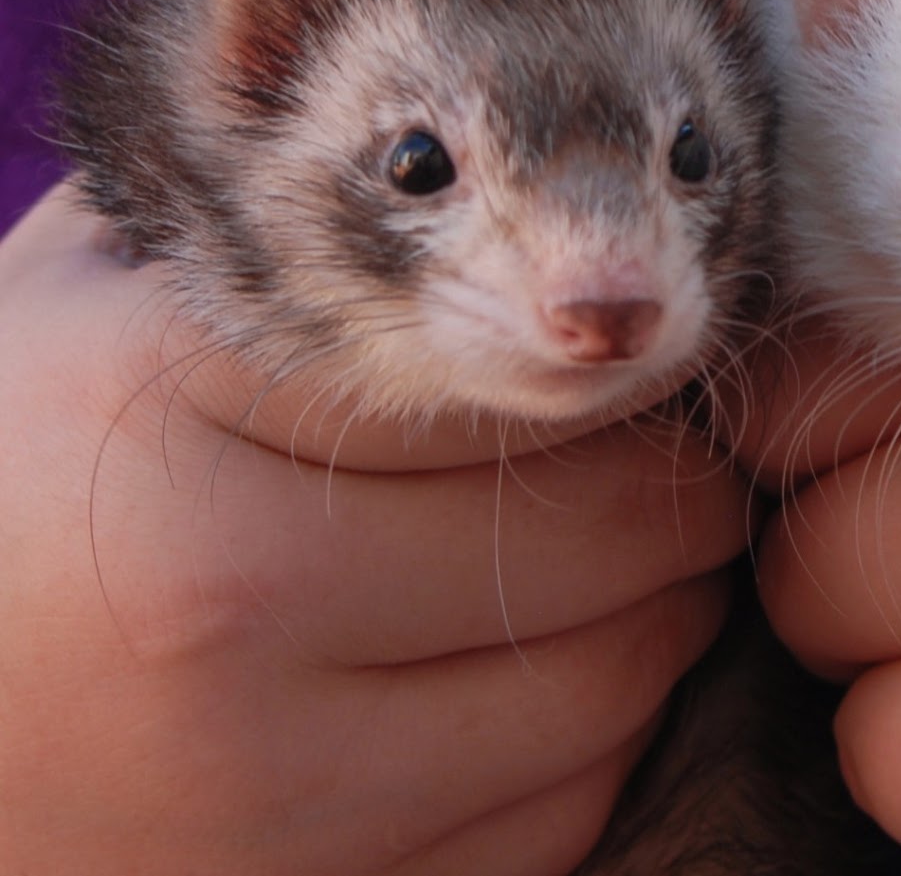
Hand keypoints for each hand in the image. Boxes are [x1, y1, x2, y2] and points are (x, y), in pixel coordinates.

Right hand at [0, 188, 747, 875]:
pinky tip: (549, 681)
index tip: (627, 369)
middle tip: (675, 464)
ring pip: (611, 682)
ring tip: (638, 565)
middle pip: (600, 527)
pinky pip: (556, 816)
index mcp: (162, 413)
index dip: (603, 366)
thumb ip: (257, 243)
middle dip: (676, 487)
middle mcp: (220, 609)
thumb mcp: (78, 304)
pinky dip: (593, 742)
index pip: (509, 366)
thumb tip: (477, 231)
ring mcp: (263, 791)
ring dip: (664, 612)